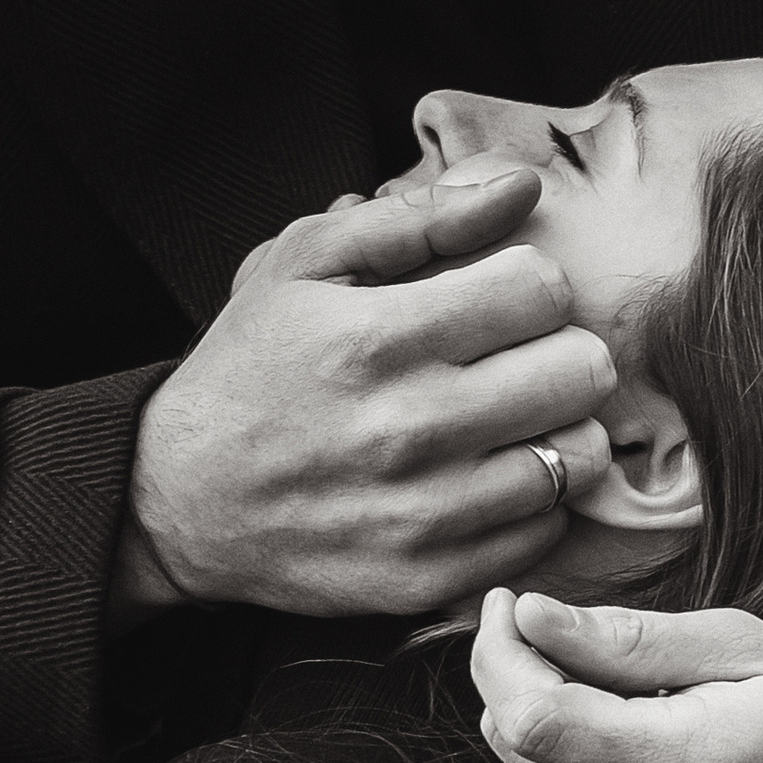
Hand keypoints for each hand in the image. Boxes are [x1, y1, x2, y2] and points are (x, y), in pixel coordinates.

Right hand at [120, 163, 615, 619]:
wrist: (182, 496)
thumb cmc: (253, 364)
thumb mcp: (306, 262)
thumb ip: (419, 215)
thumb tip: (521, 185)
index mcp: (377, 337)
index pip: (541, 288)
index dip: (527, 279)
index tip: (497, 295)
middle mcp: (408, 428)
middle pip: (579, 370)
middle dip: (557, 347)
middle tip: (517, 353)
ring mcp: (422, 514)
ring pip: (578, 456)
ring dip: (556, 427)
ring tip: (512, 415)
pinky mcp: (429, 578)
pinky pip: (546, 532)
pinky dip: (533, 499)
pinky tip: (490, 472)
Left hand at [472, 590, 762, 762]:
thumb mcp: (743, 648)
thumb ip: (628, 637)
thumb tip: (527, 614)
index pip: (533, 718)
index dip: (500, 652)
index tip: (509, 608)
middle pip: (518, 752)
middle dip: (523, 682)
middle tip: (574, 652)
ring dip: (547, 746)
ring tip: (622, 727)